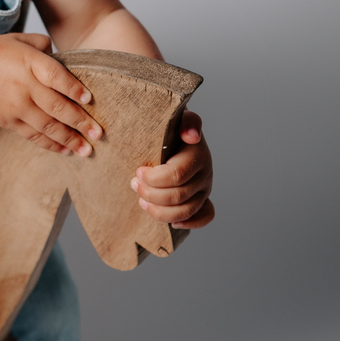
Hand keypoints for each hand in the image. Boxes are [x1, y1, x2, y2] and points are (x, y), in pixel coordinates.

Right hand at [0, 33, 102, 155]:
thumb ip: (41, 44)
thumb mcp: (15, 39)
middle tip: (99, 133)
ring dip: (70, 139)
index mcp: (28, 62)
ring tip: (87, 150)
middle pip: (57, 106)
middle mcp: (24, 87)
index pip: (55, 76)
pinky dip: (51, 144)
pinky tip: (66, 150)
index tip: (90, 99)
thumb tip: (60, 54)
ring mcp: (17, 107)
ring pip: (48, 126)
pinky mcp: (10, 122)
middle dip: (80, 121)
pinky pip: (34, 135)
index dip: (74, 88)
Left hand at [130, 112, 213, 228]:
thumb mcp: (174, 118)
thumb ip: (186, 120)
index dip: (154, 179)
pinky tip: (171, 222)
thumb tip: (191, 136)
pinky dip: (188, 223)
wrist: (172, 134)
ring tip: (142, 201)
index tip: (138, 172)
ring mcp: (205, 189)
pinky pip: (205, 216)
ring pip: (186, 211)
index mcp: (197, 154)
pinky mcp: (203, 200)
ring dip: (160, 211)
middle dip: (151, 194)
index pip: (177, 175)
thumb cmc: (168, 128)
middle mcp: (205, 173)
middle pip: (178, 196)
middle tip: (134, 184)